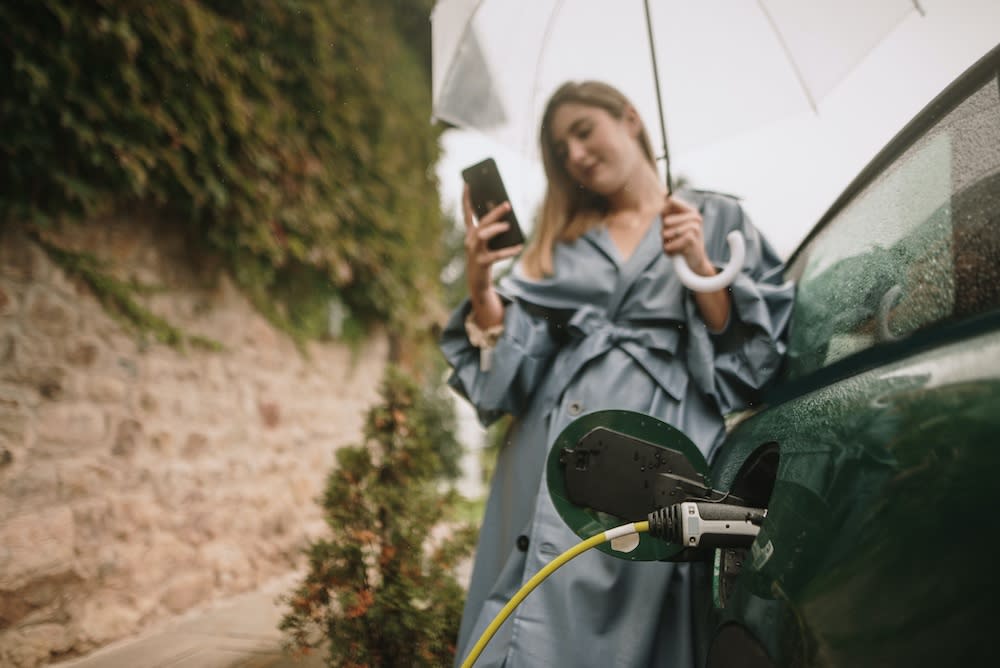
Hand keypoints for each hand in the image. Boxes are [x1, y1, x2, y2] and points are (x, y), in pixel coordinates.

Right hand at [463, 184, 522, 299]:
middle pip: (481, 222)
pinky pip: (496, 255)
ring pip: (483, 235)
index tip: (468, 183)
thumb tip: (508, 220)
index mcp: (471, 233)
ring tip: (508, 226)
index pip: (467, 212)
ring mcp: (474, 252)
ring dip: (496, 229)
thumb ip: (494, 231)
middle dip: (494, 212)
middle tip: (507, 204)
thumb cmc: (485, 258)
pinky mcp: (482, 263)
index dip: (466, 198)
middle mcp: (470, 240)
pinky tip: (519, 247)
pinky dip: (509, 251)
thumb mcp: (488, 243)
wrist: (477, 282)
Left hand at [661, 195, 713, 275]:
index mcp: (691, 211)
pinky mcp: (691, 240)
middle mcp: (695, 217)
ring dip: (666, 244)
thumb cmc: (682, 242)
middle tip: (675, 240)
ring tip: (676, 246)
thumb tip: (661, 193)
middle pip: (665, 221)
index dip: (663, 212)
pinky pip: (668, 246)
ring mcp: (694, 228)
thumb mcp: (674, 226)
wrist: (696, 262)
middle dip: (664, 234)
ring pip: (665, 234)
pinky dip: (669, 252)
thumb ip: (666, 212)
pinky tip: (678, 253)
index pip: (670, 202)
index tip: (665, 222)